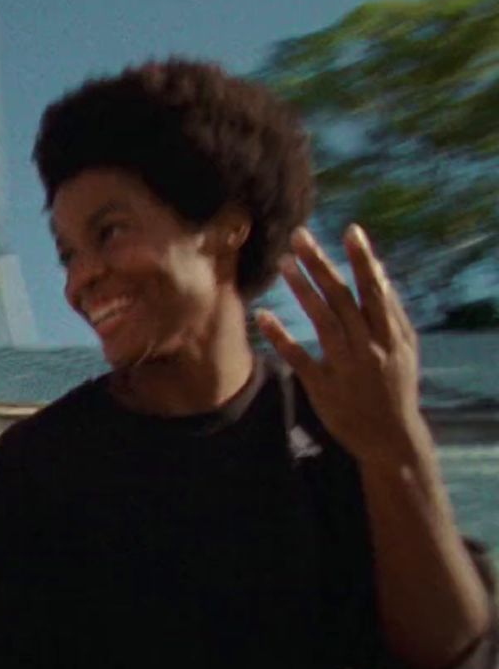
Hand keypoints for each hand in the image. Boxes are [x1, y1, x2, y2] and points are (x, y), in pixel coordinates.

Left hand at [256, 225, 427, 465]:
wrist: (390, 438)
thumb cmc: (395, 387)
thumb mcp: (405, 350)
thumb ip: (392, 314)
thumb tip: (379, 274)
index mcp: (391, 335)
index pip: (375, 290)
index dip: (363, 261)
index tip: (351, 231)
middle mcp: (369, 347)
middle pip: (343, 298)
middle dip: (322, 265)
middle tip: (301, 236)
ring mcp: (346, 366)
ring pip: (322, 322)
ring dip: (302, 291)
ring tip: (283, 263)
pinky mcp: (323, 386)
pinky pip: (299, 357)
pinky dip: (281, 336)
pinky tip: (263, 315)